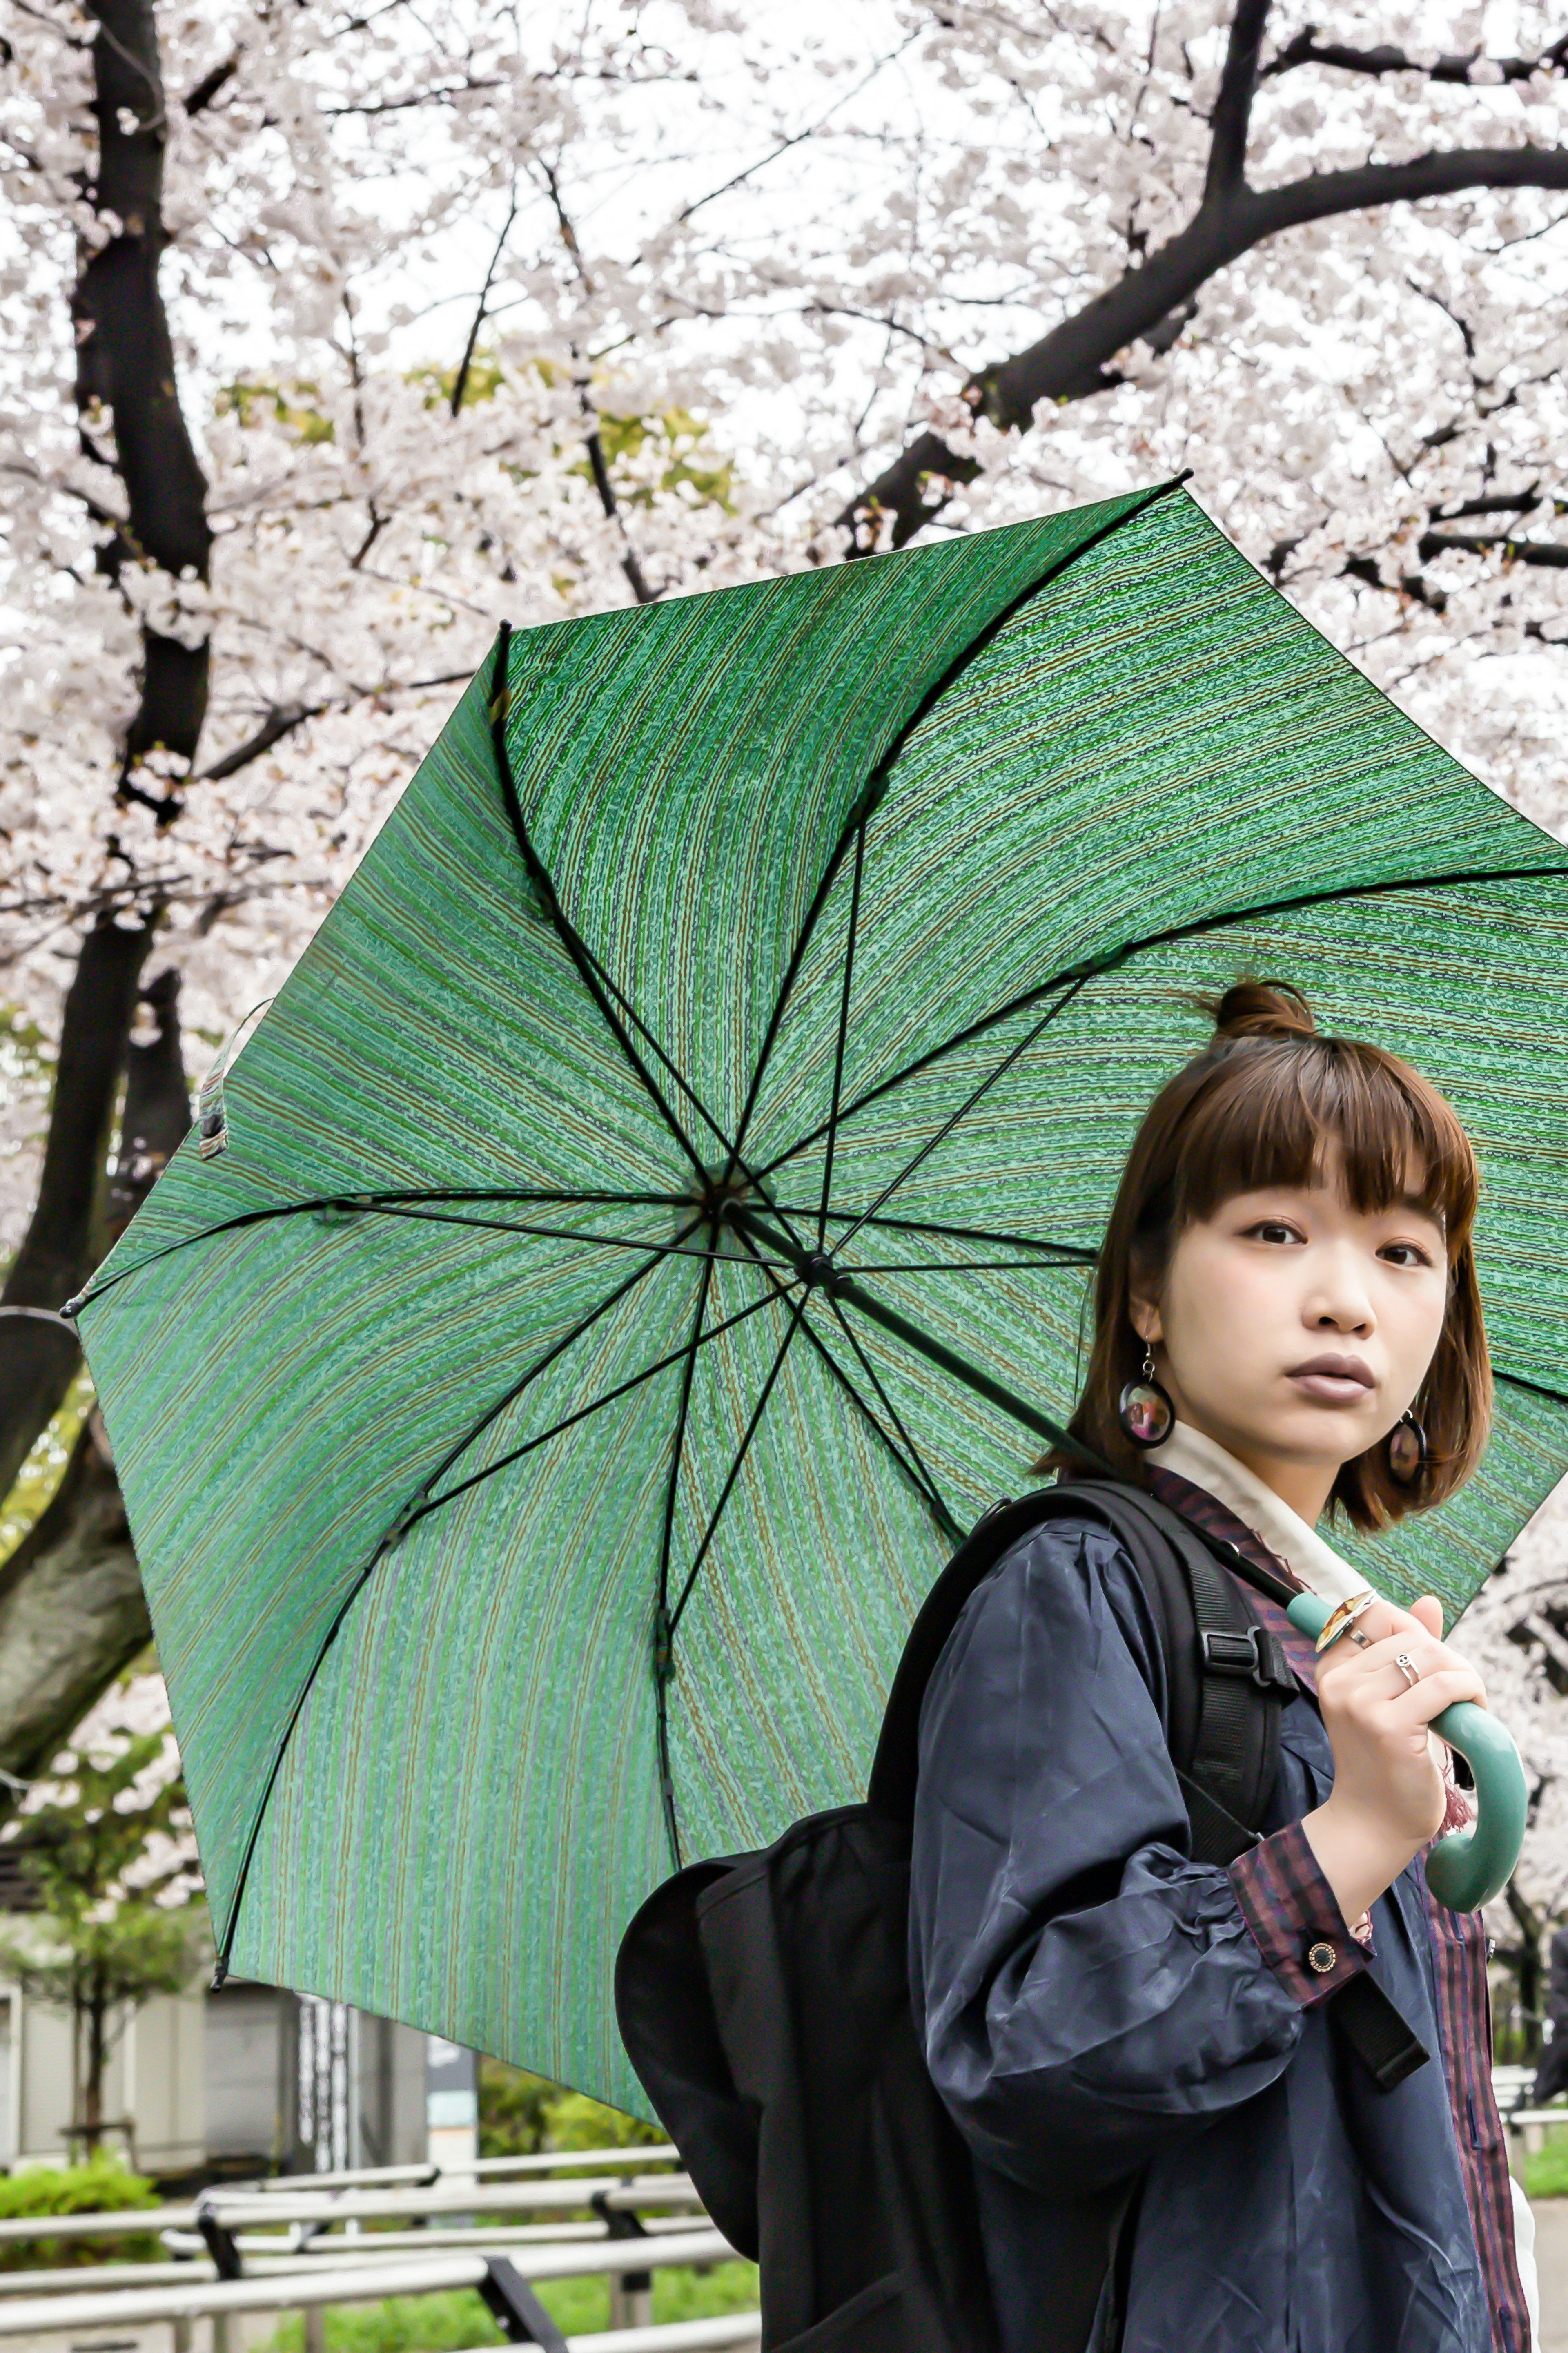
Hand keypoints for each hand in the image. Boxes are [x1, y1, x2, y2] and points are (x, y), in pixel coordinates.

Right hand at [1301, 1594, 1487, 1931]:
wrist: (1372, 1823)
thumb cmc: (1382, 1763)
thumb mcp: (1386, 1700)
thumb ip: (1404, 1648)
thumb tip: (1429, 1602)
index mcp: (1332, 1669)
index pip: (1375, 1613)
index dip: (1413, 1628)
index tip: (1430, 1661)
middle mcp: (1340, 1681)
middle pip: (1411, 1635)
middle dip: (1447, 1657)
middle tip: (1460, 1690)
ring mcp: (1361, 1703)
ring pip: (1431, 1657)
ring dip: (1463, 1675)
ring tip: (1467, 1703)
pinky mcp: (1390, 1727)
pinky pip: (1444, 1686)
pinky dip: (1469, 1692)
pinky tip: (1471, 1712)